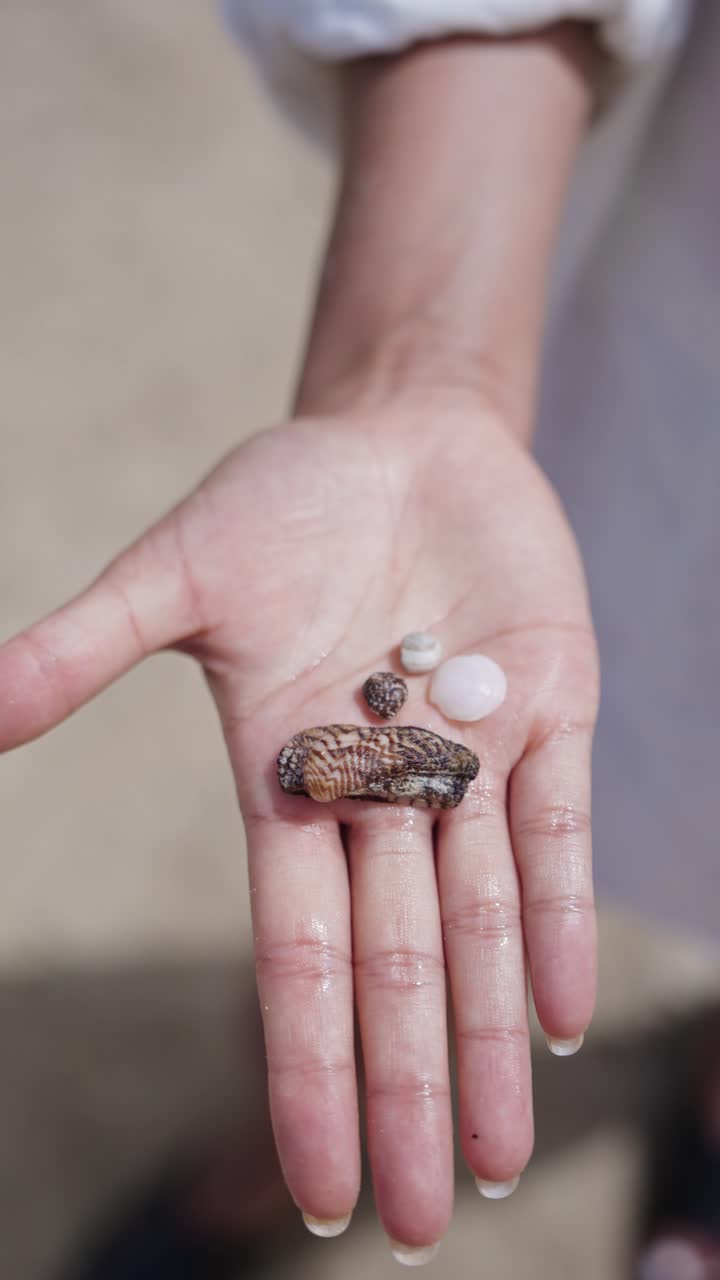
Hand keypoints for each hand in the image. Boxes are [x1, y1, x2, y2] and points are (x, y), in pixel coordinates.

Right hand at [0, 403, 597, 1250]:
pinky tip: (564, 1017)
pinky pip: (558, 830)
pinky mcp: (549, 705)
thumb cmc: (280, 504)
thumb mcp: (178, 574)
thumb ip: (87, 645)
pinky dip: (564, 918)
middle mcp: (384, 795)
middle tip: (424, 1224)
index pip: (297, 957)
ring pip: (487, 921)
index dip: (308, 1069)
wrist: (394, 440)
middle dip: (408, 1089)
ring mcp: (471, 758)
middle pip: (398, 966)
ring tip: (500, 1157)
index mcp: (290, 784)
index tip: (315, 1193)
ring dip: (492, 1037)